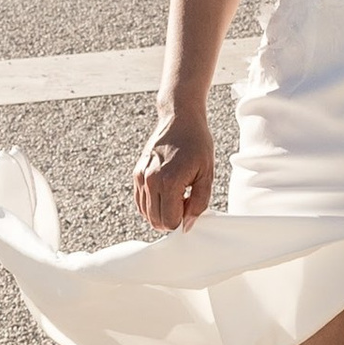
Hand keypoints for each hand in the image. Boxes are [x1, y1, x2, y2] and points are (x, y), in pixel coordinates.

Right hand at [134, 106, 213, 233]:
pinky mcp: (136, 173)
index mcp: (169, 182)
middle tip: (186, 201)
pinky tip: (166, 192)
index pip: (170, 222)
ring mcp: (140, 177)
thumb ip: (199, 203)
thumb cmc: (196, 143)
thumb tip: (187, 225)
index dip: (183, 220)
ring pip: (146, 214)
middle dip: (172, 219)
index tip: (191, 204)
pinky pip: (140, 201)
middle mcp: (150, 180)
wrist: (179, 119)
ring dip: (161, 212)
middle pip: (156, 221)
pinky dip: (152, 204)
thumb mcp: (207, 174)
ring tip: (177, 194)